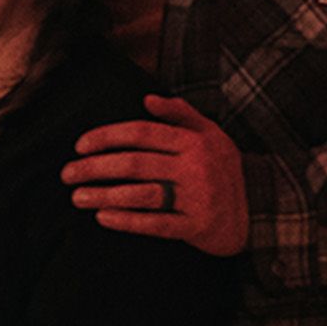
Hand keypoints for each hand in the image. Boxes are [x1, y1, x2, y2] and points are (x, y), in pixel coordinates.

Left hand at [65, 94, 248, 256]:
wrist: (259, 210)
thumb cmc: (224, 169)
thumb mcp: (212, 134)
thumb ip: (181, 113)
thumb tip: (147, 99)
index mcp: (193, 141)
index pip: (141, 133)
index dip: (106, 137)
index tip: (80, 146)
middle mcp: (195, 167)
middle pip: (134, 164)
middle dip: (95, 168)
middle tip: (67, 174)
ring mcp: (197, 198)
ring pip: (142, 194)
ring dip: (104, 195)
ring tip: (77, 197)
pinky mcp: (198, 226)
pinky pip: (157, 224)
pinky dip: (128, 221)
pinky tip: (103, 218)